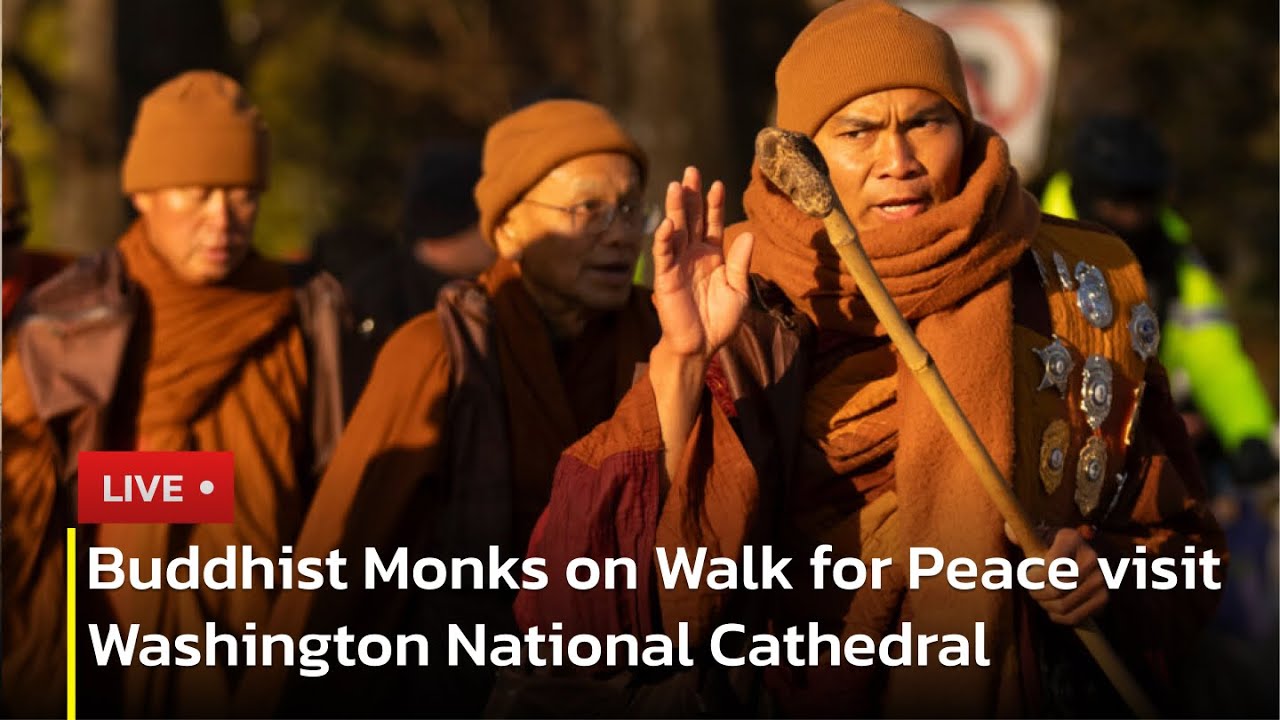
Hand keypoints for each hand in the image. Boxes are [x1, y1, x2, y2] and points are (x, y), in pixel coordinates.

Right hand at [650, 166, 753, 361]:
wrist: (701, 346)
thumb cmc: (720, 321)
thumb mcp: (738, 290)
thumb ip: (741, 263)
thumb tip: (749, 233)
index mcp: (712, 255)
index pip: (712, 223)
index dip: (714, 204)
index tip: (717, 184)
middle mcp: (693, 254)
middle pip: (691, 219)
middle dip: (691, 195)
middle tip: (690, 171)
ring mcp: (678, 264)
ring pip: (676, 231)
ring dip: (675, 209)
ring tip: (676, 186)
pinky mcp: (665, 278)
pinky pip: (663, 255)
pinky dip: (663, 239)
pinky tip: (667, 223)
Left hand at [1006, 524, 1108, 625]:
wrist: (1079, 553)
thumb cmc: (1050, 546)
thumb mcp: (1037, 535)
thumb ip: (1021, 533)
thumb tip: (1010, 531)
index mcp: (1072, 539)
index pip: (1051, 566)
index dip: (1034, 577)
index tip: (1026, 576)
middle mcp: (1091, 558)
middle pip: (1056, 588)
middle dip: (1036, 592)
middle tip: (1030, 589)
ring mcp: (1100, 579)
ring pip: (1063, 605)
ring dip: (1045, 605)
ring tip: (1039, 597)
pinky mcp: (1103, 597)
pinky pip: (1074, 617)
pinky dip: (1057, 616)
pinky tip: (1050, 608)